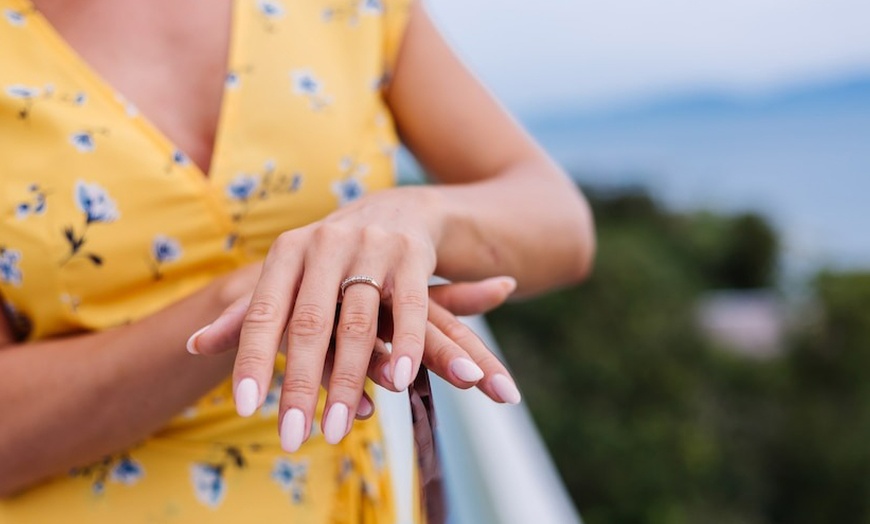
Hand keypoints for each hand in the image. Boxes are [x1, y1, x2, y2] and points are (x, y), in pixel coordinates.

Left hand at [188, 188, 521, 451]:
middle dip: (298, 385)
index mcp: (287, 252)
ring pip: (357, 323)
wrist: (398, 209)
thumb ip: (248, 313)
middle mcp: (325, 245)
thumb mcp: (289, 274)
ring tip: (336, 429)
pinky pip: (409, 308)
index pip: (263, 313)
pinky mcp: (411, 256)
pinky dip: (403, 346)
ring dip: (348, 381)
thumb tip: (192, 346)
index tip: (245, 408)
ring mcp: (371, 248)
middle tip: (291, 438)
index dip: (253, 360)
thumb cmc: (331, 256)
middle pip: (309, 325)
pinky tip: (397, 382)